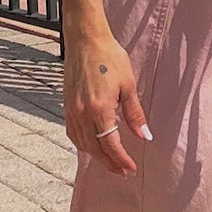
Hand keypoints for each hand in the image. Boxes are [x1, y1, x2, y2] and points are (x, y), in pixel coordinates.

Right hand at [62, 32, 151, 176]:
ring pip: (82, 144)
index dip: (121, 160)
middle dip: (109, 163)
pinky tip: (92, 144)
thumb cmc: (110, 57)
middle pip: (94, 149)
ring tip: (110, 161)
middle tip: (123, 171)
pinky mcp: (66, 105)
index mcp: (99, 109)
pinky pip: (73, 133)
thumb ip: (135, 113)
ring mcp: (71, 110)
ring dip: (96, 156)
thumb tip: (145, 136)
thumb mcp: (128, 84)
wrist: (86, 40)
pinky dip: (83, 144)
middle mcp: (82, 114)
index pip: (110, 145)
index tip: (131, 168)